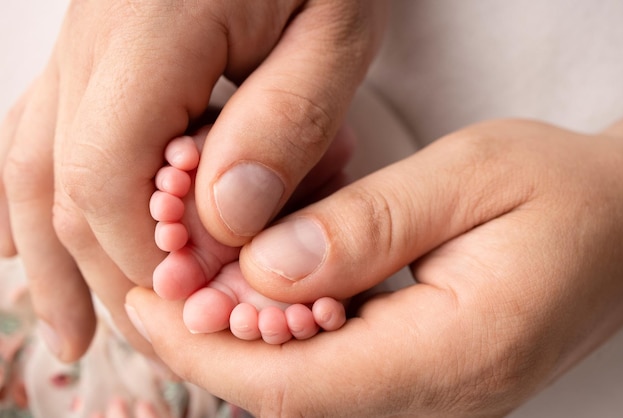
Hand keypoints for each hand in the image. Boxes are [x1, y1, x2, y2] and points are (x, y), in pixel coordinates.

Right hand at [0, 0, 385, 360]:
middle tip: (139, 336)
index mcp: (148, 26)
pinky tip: (26, 245)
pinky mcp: (99, 53)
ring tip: (67, 330)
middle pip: (65, 183)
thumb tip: (221, 224)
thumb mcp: (333, 33)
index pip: (110, 176)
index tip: (199, 298)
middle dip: (106, 270)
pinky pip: (44, 134)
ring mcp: (84, 43)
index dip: (149, 254)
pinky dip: (35, 202)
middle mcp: (92, 37)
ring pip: (32, 165)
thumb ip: (281, 127)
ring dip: (51, 255)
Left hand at [127, 119, 622, 415]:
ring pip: (306, 392)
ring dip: (241, 340)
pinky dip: (283, 338)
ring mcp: (435, 398)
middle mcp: (442, 398)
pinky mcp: (428, 381)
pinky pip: (335, 376)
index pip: (296, 383)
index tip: (147, 301)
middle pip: (290, 398)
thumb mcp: (469, 179)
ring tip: (200, 280)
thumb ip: (369, 228)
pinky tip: (264, 293)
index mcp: (455, 353)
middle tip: (163, 281)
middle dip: (208, 345)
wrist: (620, 225)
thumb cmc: (560, 192)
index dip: (204, 349)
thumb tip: (264, 269)